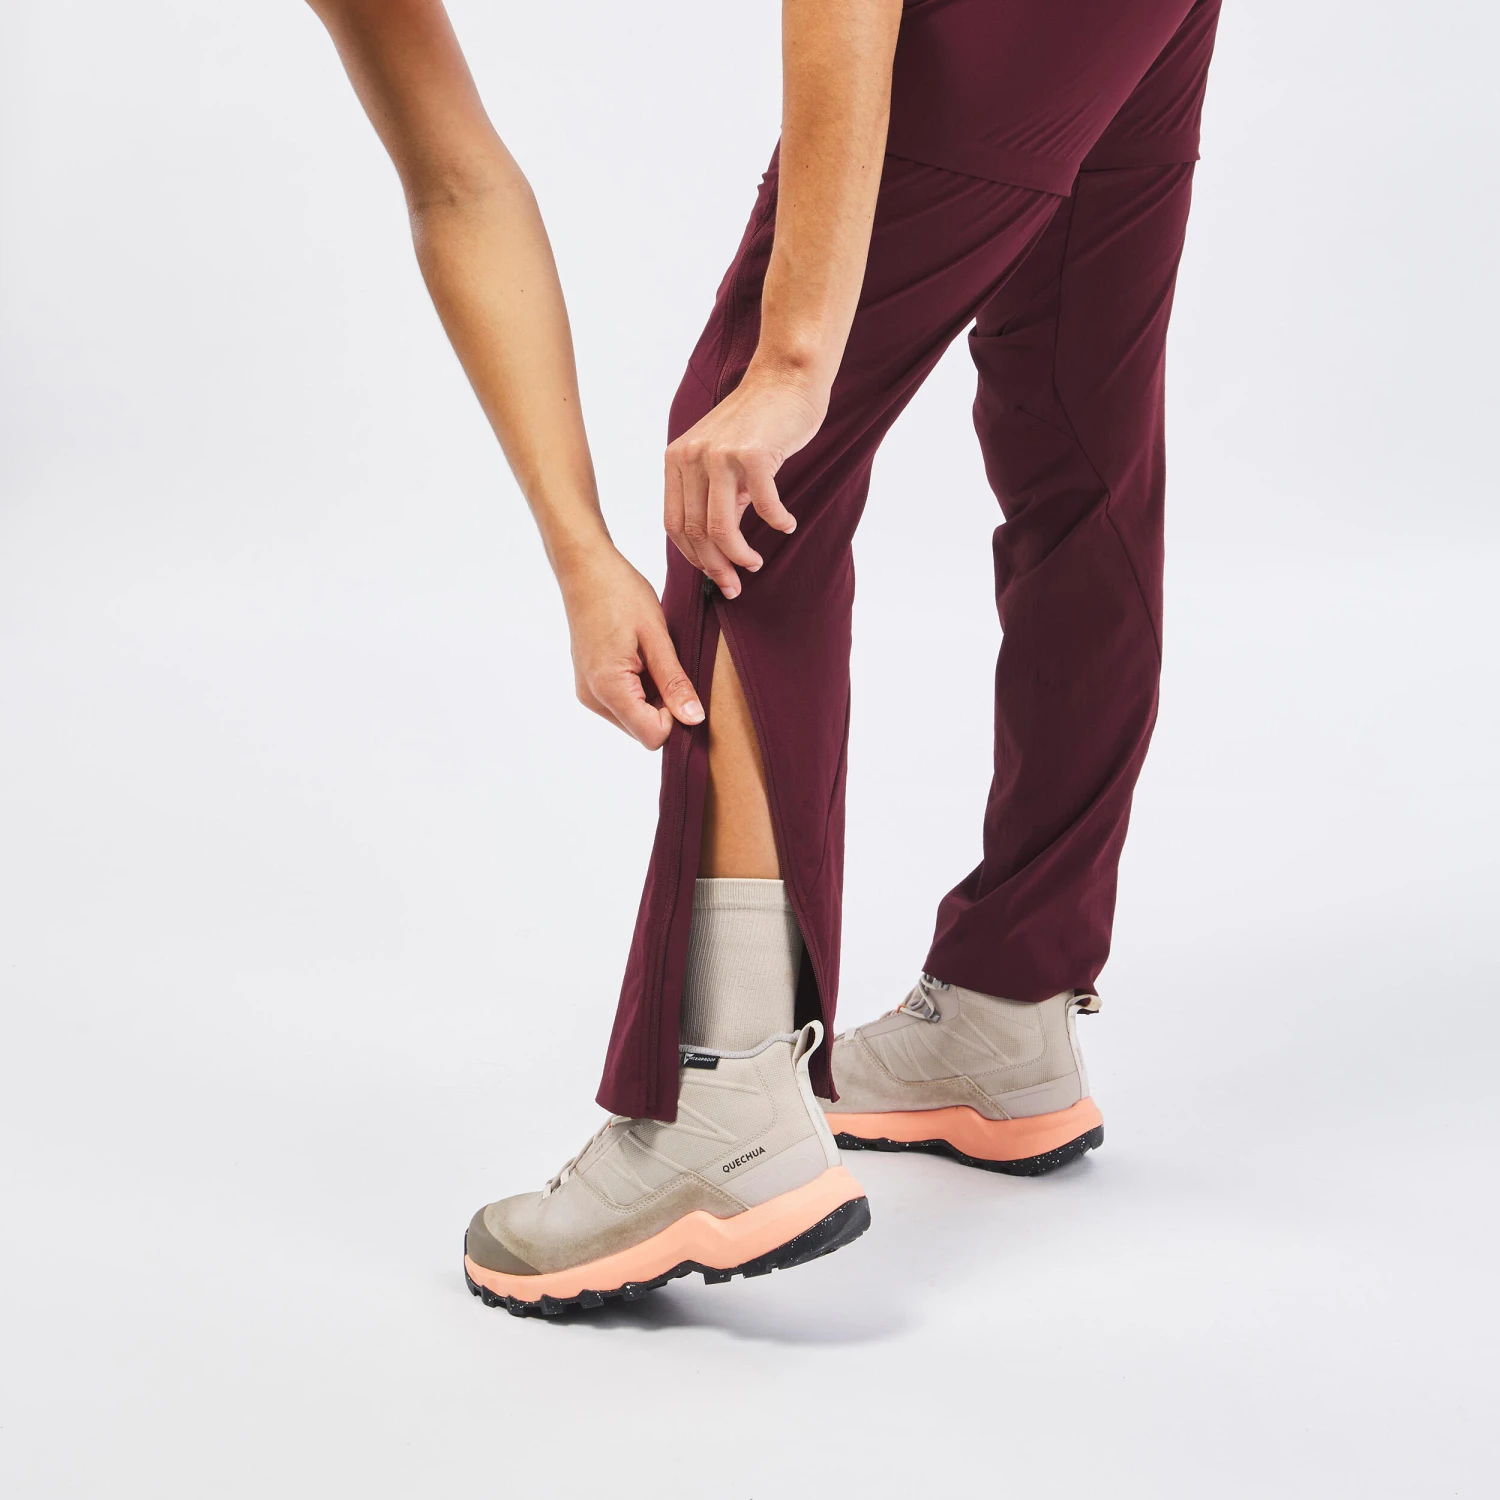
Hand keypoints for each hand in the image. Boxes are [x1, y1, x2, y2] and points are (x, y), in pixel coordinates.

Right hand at [557, 546, 703, 749]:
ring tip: (652, 656)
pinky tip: (640, 656)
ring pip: (632, 717)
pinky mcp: (588, 682)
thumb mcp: (656, 636)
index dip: (675, 717)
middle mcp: (593, 697)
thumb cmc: (619, 592)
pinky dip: (638, 688)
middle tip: (668, 664)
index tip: (681, 684)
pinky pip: (621, 701)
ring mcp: (587, 691)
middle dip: (664, 707)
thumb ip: (674, 681)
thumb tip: (693, 719)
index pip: (652, 735)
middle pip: (641, 730)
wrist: (584, 567)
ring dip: (652, 697)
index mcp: (608, 688)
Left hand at [664, 369, 825, 597]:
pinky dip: (777, 522)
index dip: (694, 557)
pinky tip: (787, 525)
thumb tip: (716, 547)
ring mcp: (720, 454)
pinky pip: (763, 506)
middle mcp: (691, 455)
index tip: (715, 575)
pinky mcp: (753, 453)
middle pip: (696, 532)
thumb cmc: (757, 422)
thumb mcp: (720, 458)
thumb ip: (711, 494)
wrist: (785, 378)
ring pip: (722, 527)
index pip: (675, 524)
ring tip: (756, 563)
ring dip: (740, 555)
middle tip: (736, 584)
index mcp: (677, 459)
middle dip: (716, 567)